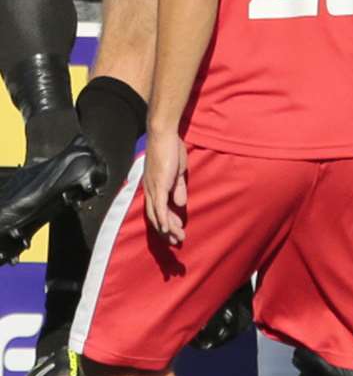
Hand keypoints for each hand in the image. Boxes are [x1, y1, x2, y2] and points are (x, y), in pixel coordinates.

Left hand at [144, 129, 187, 246]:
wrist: (163, 135)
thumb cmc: (170, 148)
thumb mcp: (177, 171)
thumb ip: (178, 188)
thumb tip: (180, 204)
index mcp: (154, 186)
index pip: (157, 210)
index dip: (166, 222)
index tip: (176, 231)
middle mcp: (150, 190)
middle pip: (155, 217)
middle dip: (166, 231)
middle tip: (177, 241)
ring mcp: (153, 189)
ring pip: (157, 216)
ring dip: (167, 229)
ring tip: (178, 238)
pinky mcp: (158, 186)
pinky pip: (159, 207)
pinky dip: (163, 220)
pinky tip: (168, 229)